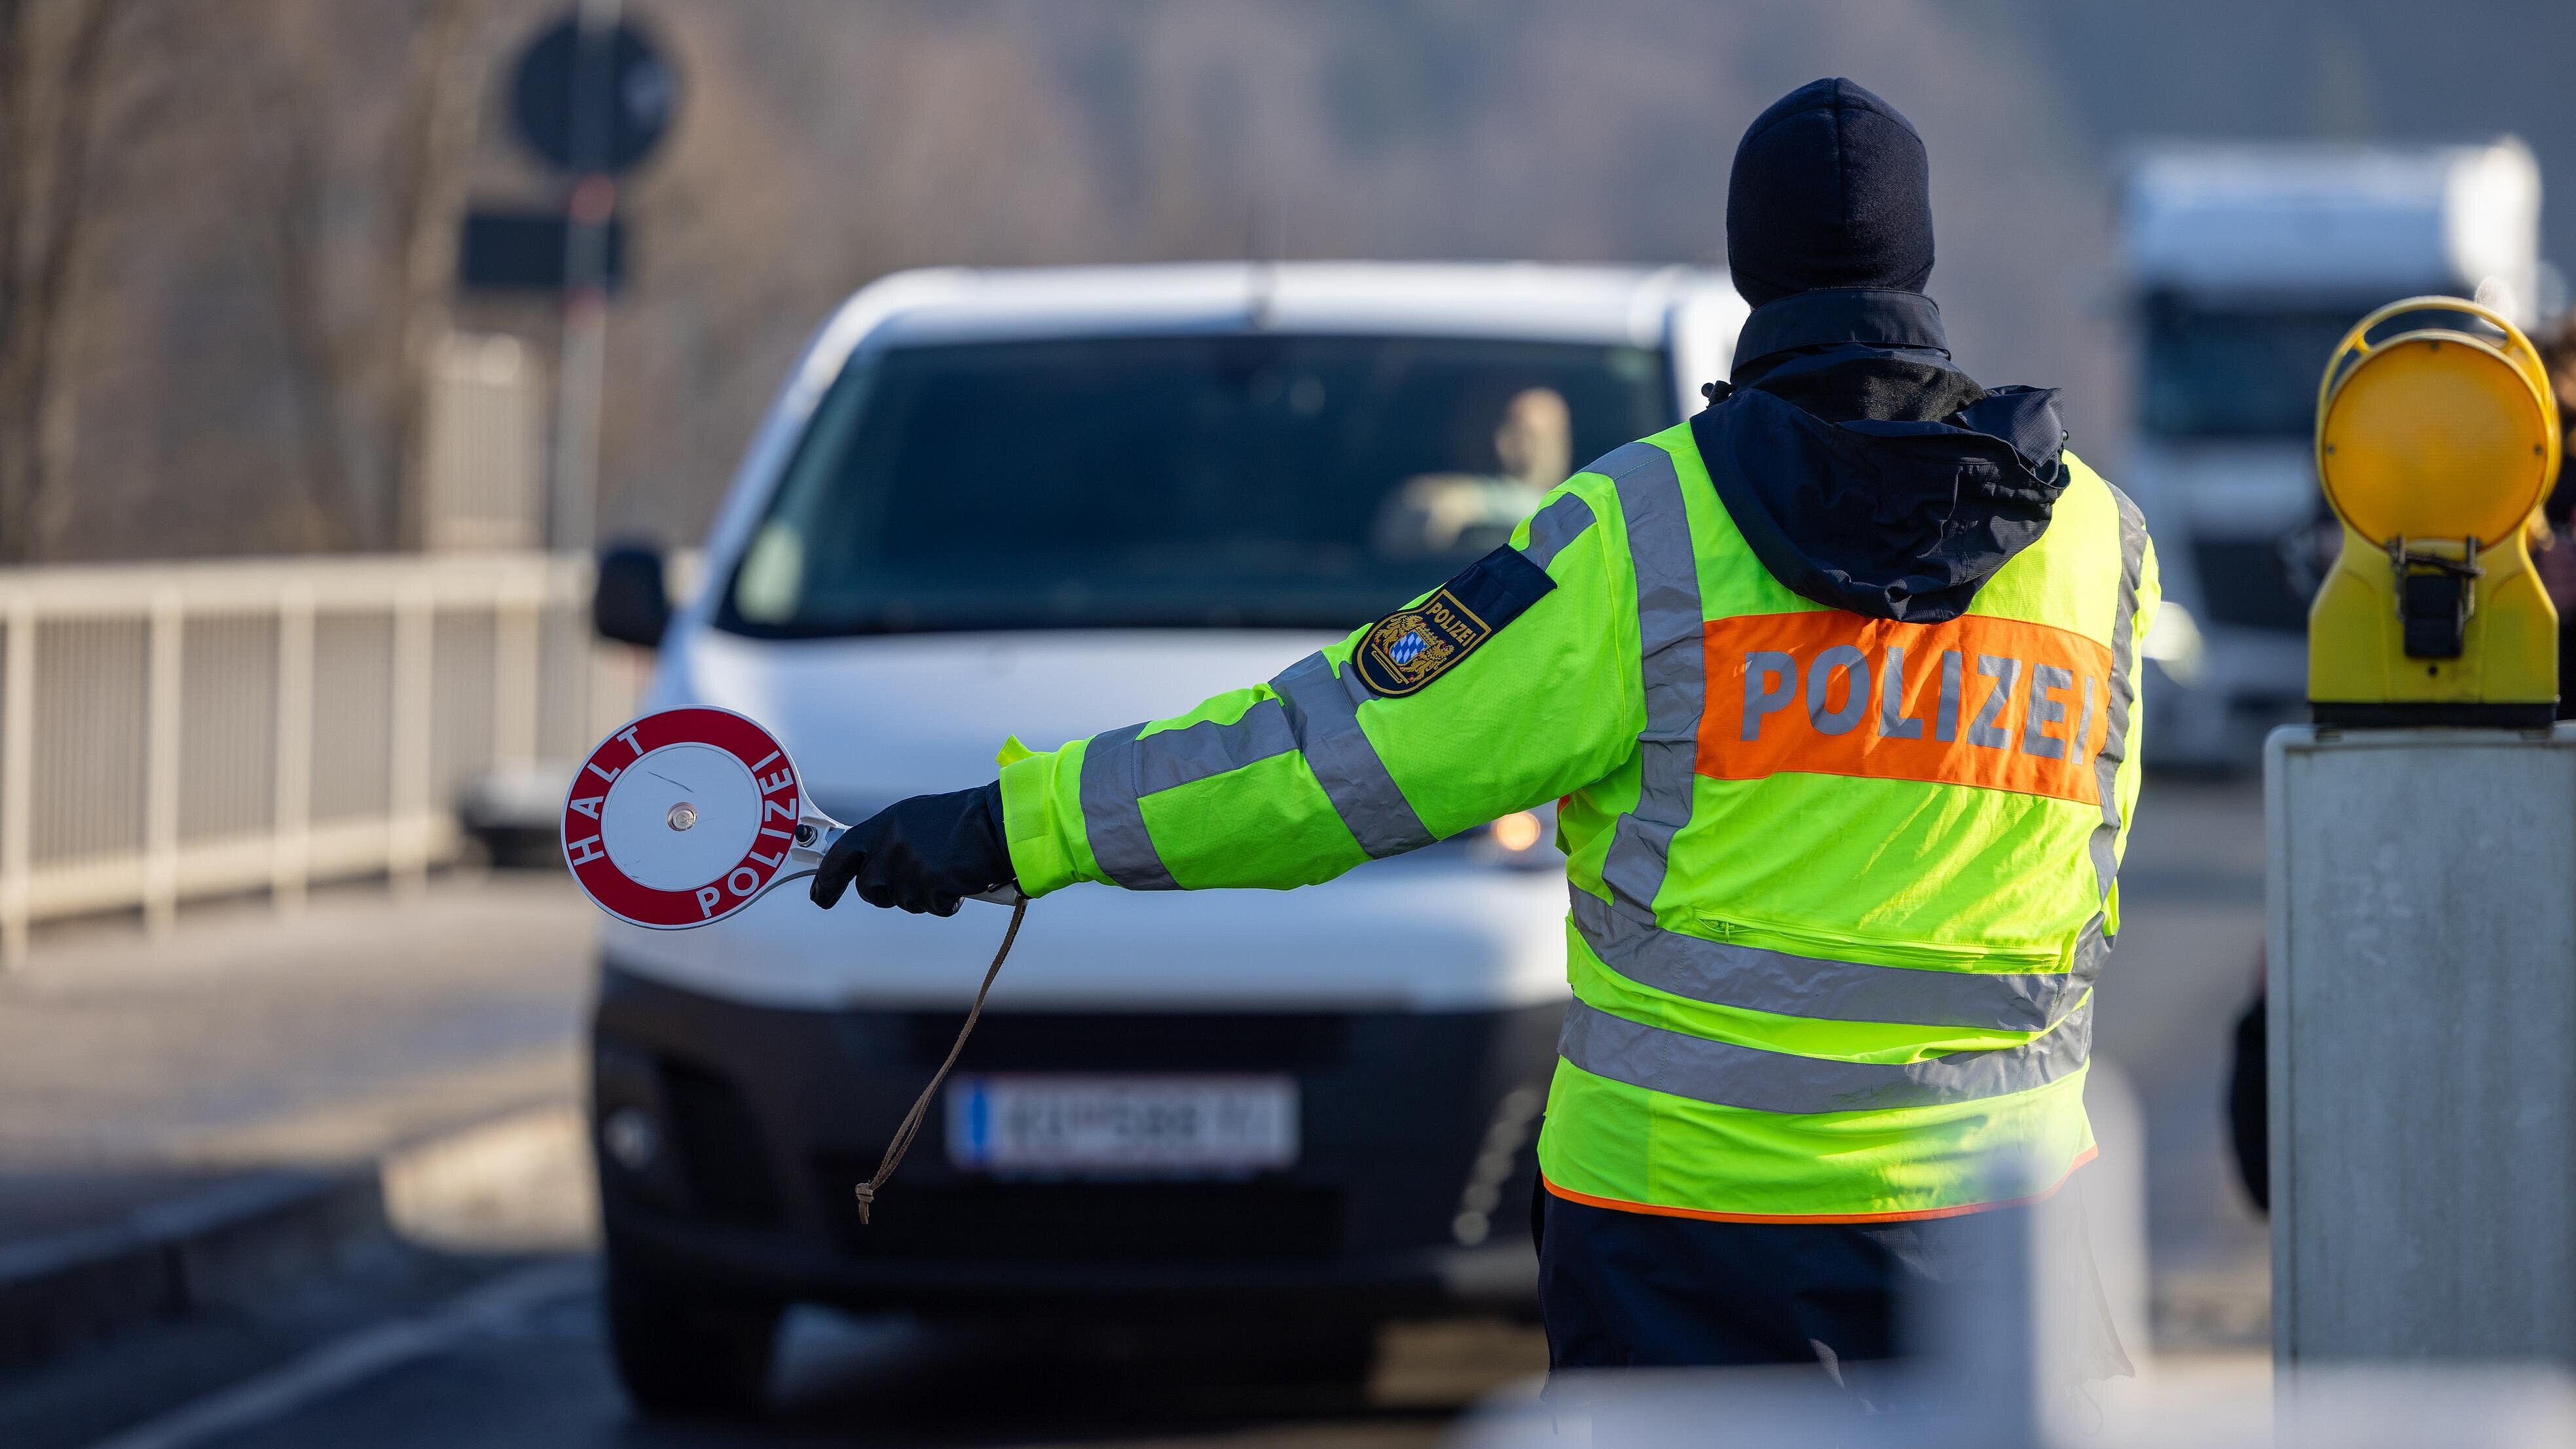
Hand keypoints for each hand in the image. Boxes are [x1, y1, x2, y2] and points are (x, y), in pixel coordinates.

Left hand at [811, 782, 1012, 915]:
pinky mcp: (930, 885)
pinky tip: (961, 880)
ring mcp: (908, 866)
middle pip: (870, 888)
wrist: (998, 821)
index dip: (826, 879)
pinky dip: (949, 901)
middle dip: (888, 892)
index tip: (819, 897)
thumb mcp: (915, 820)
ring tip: (947, 870)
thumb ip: (890, 840)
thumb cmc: (963, 819)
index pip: (841, 855)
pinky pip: (934, 907)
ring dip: (925, 894)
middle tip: (913, 882)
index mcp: (884, 825)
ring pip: (904, 901)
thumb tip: (874, 864)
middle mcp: (889, 846)